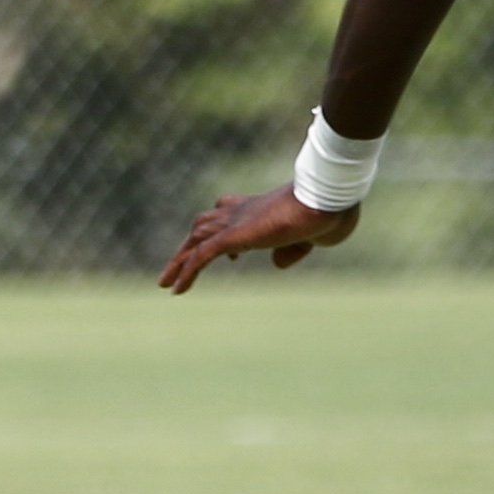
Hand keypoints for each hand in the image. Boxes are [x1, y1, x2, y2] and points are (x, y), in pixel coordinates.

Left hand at [159, 182, 357, 291]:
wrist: (324, 203)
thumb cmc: (327, 214)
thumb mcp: (309, 238)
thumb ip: (291, 250)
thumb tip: (276, 263)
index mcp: (260, 206)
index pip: (229, 208)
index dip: (222, 226)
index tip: (230, 252)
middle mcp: (243, 210)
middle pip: (204, 223)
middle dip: (190, 243)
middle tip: (177, 264)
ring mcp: (236, 222)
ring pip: (196, 239)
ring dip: (179, 261)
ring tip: (166, 283)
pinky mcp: (234, 236)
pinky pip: (201, 256)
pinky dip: (186, 272)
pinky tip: (176, 290)